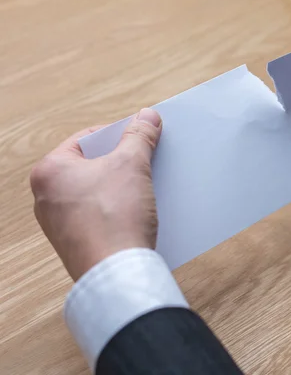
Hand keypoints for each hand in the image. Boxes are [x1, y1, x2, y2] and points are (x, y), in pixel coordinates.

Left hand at [30, 108, 161, 280]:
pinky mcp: (76, 242)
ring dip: (122, 185)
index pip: (87, 138)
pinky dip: (118, 208)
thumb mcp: (132, 164)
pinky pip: (98, 214)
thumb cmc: (115, 217)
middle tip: (145, 160)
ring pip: (96, 191)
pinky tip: (138, 211)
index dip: (119, 134)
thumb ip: (140, 136)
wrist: (118, 271)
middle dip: (122, 161)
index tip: (141, 137)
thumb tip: (147, 116)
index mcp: (48, 171)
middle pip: (92, 165)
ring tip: (145, 186)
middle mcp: (45, 197)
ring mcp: (58, 223)